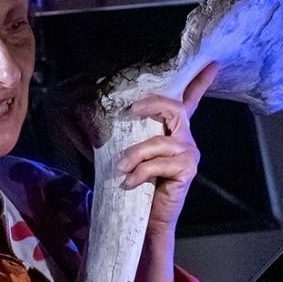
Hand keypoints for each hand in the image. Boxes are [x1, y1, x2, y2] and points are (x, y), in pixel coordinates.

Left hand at [117, 62, 219, 238]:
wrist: (145, 219)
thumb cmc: (132, 183)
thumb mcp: (114, 155)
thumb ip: (101, 138)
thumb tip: (70, 121)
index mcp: (171, 130)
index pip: (189, 101)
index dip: (201, 81)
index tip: (212, 62)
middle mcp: (184, 138)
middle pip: (175, 108)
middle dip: (152, 106)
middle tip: (131, 110)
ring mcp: (189, 153)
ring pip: (160, 142)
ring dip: (135, 154)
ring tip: (120, 168)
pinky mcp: (188, 170)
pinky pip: (160, 163)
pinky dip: (140, 172)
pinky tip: (129, 182)